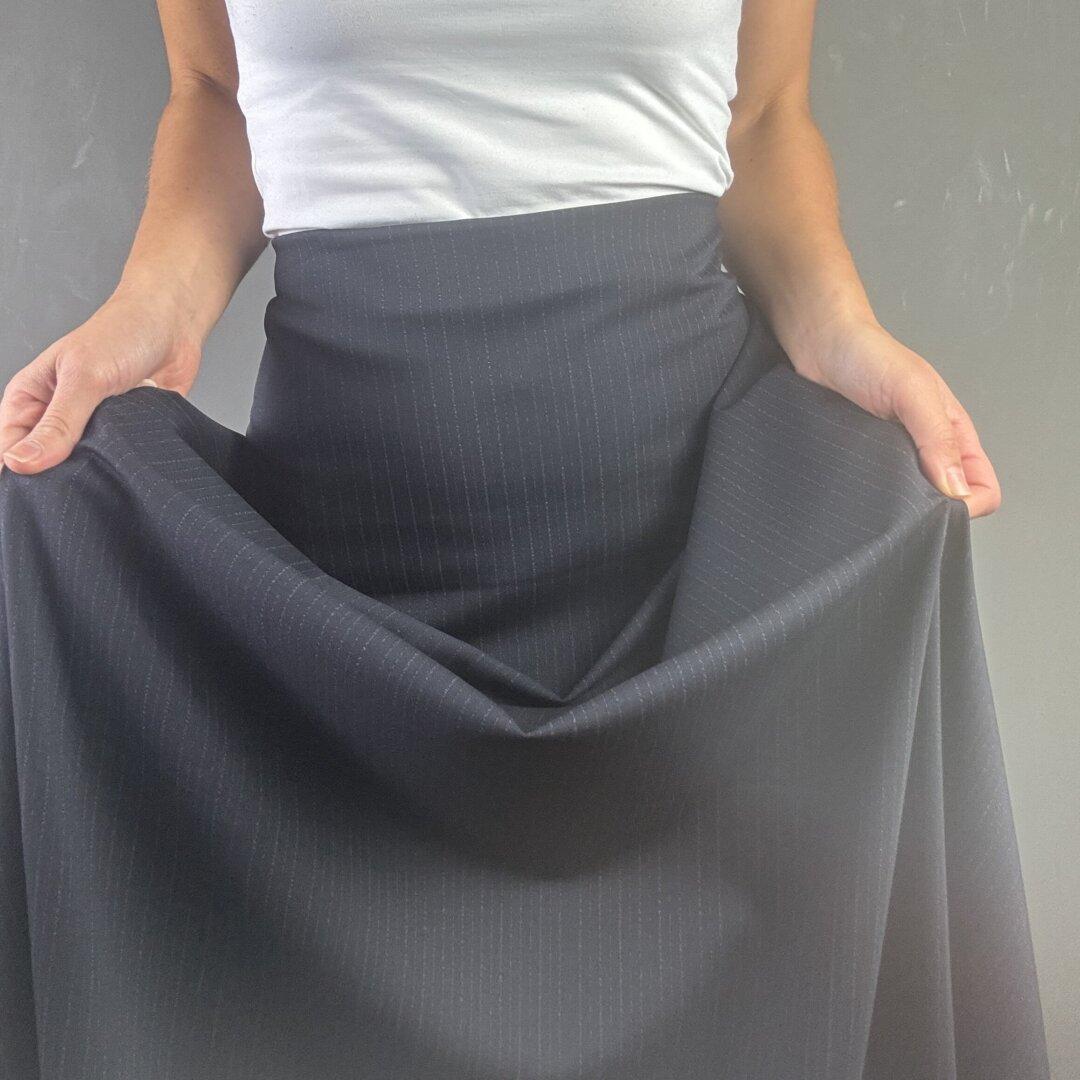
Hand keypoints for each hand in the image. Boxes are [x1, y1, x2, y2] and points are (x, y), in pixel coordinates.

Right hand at [0, 290, 201, 475]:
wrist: (173, 322)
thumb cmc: (122, 333)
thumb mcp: (83, 377)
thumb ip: (58, 423)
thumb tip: (21, 462)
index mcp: (31, 399)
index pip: (8, 449)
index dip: (19, 472)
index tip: (39, 492)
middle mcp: (57, 416)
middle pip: (45, 465)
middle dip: (60, 476)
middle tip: (79, 484)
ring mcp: (92, 427)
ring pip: (84, 466)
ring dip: (96, 469)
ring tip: (108, 466)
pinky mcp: (124, 434)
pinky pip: (119, 460)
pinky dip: (125, 462)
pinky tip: (132, 461)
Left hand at [792, 316, 1000, 518]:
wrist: (819, 343)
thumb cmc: (870, 356)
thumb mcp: (911, 390)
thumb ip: (937, 437)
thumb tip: (957, 490)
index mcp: (952, 435)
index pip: (982, 488)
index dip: (969, 503)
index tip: (938, 508)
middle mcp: (926, 451)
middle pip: (945, 502)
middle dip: (929, 512)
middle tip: (899, 508)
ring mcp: (893, 459)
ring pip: (907, 502)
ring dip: (895, 506)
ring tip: (872, 496)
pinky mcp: (861, 461)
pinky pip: (873, 491)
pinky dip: (868, 496)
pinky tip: (853, 489)